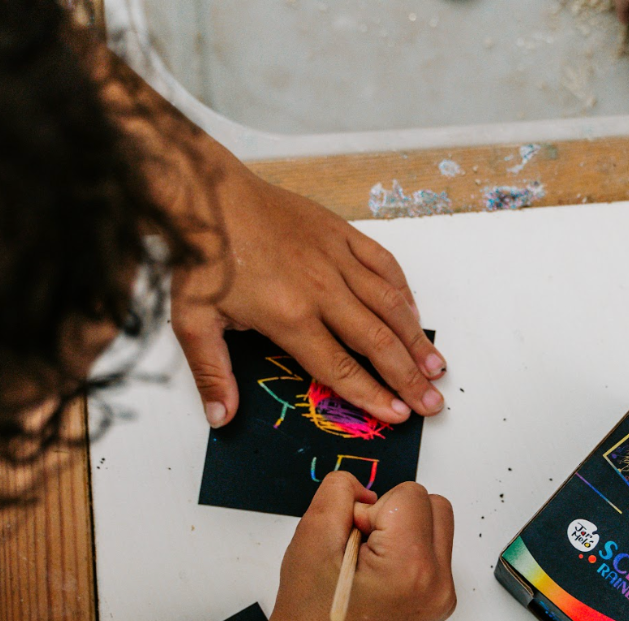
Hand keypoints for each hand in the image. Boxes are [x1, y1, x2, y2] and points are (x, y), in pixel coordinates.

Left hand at [171, 142, 446, 427]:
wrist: (208, 193)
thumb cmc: (201, 257)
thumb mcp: (193, 321)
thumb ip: (212, 374)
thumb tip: (221, 419)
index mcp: (290, 316)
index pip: (340, 367)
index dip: (373, 395)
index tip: (398, 414)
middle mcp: (322, 289)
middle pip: (376, 342)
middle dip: (408, 377)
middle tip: (431, 402)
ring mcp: (336, 258)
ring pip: (388, 304)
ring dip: (415, 339)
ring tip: (436, 367)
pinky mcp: (341, 233)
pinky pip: (384, 264)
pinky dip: (403, 292)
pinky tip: (414, 315)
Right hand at [265, 472, 455, 620]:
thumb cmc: (308, 612)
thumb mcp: (311, 534)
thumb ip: (339, 491)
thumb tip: (366, 488)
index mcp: (411, 567)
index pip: (410, 494)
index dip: (371, 509)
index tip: (352, 541)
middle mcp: (437, 584)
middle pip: (433, 504)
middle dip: (394, 514)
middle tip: (360, 549)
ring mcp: (442, 596)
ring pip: (436, 525)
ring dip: (403, 530)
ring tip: (369, 563)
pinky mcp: (439, 602)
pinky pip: (433, 551)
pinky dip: (407, 551)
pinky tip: (379, 577)